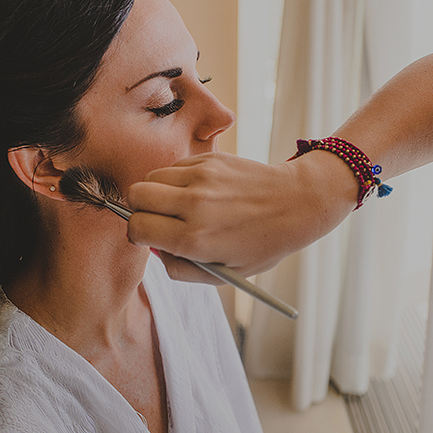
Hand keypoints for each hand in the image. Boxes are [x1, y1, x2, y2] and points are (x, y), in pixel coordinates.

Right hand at [125, 151, 356, 281]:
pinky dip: (176, 179)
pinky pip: (174, 166)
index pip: (138, 228)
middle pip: (135, 196)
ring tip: (178, 204)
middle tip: (157, 218)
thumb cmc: (263, 243)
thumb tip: (155, 251)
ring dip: (156, 192)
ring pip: (151, 178)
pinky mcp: (210, 159)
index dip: (139, 234)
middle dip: (140, 209)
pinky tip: (199, 191)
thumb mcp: (226, 273)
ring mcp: (201, 178)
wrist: (297, 203)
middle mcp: (194, 206)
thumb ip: (183, 269)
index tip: (150, 236)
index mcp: (195, 240)